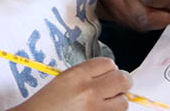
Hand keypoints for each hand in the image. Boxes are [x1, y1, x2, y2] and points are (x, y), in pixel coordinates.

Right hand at [13, 58, 130, 110]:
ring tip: (105, 104)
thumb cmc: (46, 104)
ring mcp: (93, 110)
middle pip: (123, 80)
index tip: (107, 76)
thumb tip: (113, 75)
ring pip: (123, 103)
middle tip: (116, 88)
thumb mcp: (64, 80)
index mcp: (77, 75)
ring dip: (118, 103)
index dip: (111, 70)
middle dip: (122, 83)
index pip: (109, 63)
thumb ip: (89, 75)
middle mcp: (87, 91)